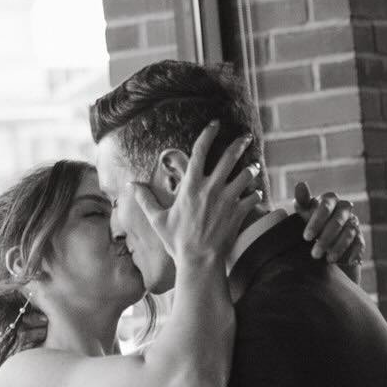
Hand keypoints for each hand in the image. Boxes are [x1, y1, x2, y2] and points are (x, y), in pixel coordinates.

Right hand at [132, 119, 262, 266]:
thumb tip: (130, 185)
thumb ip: (145, 200)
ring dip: (251, 169)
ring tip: (253, 167)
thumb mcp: (158, 220)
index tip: (215, 124)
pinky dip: (255, 194)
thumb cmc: (177, 242)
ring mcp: (227, 200)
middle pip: (229, 157)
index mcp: (191, 186)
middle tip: (246, 137)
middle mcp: (211, 188)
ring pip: (245, 175)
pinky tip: (256, 193)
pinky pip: (253, 197)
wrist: (199, 262)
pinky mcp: (238, 213)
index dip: (208, 133)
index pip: (200, 151)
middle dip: (240, 144)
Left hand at [293, 181, 363, 269]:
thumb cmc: (309, 228)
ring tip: (328, 260)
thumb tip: (300, 184)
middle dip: (326, 237)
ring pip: (349, 232)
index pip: (326, 206)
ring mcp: (353, 224)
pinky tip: (346, 262)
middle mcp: (344, 209)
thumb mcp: (303, 216)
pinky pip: (360, 244)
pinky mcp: (359, 240)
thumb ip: (302, 202)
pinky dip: (354, 253)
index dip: (317, 221)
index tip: (306, 237)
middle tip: (314, 254)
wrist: (321, 251)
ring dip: (338, 246)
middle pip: (338, 220)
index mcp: (329, 201)